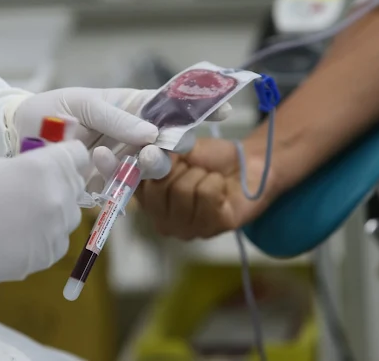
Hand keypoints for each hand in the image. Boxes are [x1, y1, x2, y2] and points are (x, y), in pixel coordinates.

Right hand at [0, 141, 88, 285]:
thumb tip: (38, 172)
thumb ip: (27, 167)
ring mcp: (56, 229)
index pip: (79, 154)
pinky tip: (21, 238)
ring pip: (70, 216)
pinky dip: (46, 239)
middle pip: (76, 185)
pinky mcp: (48, 256)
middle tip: (34, 189)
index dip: (66, 155)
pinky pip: (58, 242)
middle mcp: (59, 197)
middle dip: (60, 183)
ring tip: (25, 217)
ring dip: (55, 213)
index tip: (54, 160)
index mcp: (47, 168)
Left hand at [12, 88, 230, 189]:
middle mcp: (133, 134)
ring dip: (141, 166)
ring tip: (108, 154)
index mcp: (132, 107)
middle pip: (169, 143)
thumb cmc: (50, 110)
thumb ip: (116, 118)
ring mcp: (122, 160)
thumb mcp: (82, 103)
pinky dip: (114, 177)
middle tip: (152, 151)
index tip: (225, 110)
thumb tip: (152, 134)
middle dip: (170, 149)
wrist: (17, 136)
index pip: (173, 107)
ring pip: (151, 168)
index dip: (198, 109)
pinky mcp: (107, 183)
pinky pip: (123, 186)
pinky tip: (94, 161)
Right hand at [136, 137, 278, 239]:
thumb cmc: (209, 160)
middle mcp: (161, 220)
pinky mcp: (211, 229)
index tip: (133, 154)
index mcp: (147, 199)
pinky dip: (215, 182)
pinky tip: (220, 188)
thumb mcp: (179, 149)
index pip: (132, 183)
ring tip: (208, 178)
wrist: (246, 164)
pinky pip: (205, 195)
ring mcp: (185, 230)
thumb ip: (160, 153)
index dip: (138, 165)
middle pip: (158, 189)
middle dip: (179, 169)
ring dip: (200, 175)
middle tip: (193, 169)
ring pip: (182, 191)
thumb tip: (148, 153)